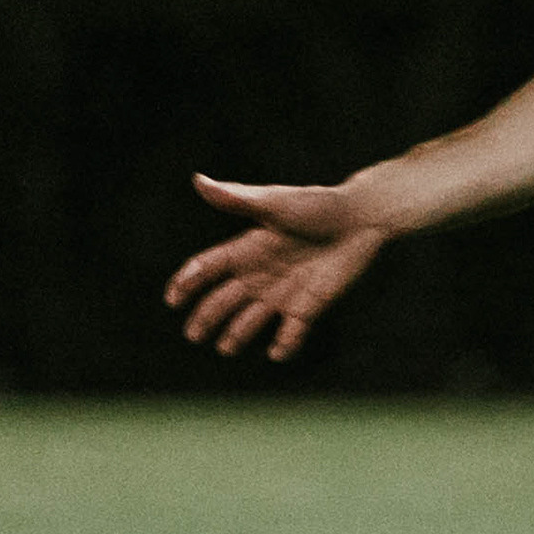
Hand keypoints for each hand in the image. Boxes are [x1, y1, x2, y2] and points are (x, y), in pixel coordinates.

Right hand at [163, 175, 387, 361]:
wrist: (361, 218)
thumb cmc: (318, 205)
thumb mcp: (275, 203)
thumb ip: (237, 198)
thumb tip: (199, 180)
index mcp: (248, 248)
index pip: (209, 268)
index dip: (188, 282)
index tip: (172, 299)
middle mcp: (260, 273)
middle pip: (224, 299)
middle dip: (207, 316)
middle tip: (193, 335)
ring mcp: (283, 292)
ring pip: (252, 319)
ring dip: (238, 334)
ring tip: (225, 349)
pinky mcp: (309, 305)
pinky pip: (292, 331)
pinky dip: (285, 344)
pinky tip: (277, 353)